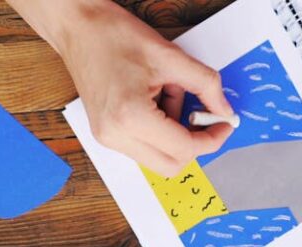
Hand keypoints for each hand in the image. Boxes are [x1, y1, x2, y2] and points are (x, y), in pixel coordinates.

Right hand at [8, 0, 233, 176]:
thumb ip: (205, 85)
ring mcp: (108, 138)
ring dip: (174, 133)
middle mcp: (115, 135)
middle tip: (204, 116)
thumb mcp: (170, 56)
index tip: (224, 124)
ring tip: (167, 93)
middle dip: (194, 142)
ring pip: (159, 158)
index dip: (212, 138)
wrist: (77, 27)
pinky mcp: (106, 135)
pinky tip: (155, 99)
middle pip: (172, 165)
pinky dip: (160, 130)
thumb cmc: (113, 35)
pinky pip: (145, 147)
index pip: (184, 148)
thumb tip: (224, 110)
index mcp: (130, 117)